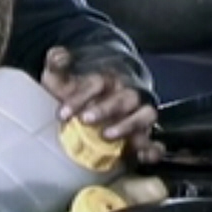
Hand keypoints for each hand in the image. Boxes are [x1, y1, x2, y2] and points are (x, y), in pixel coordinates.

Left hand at [41, 46, 165, 163]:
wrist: (84, 115)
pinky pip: (155, 143)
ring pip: (145, 115)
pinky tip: (142, 156)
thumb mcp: (58, 79)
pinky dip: (152, 149)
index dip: (80, 97)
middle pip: (124, 98)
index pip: (98, 83)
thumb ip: (56, 63)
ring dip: (129, 125)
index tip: (62, 113)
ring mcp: (137, 117)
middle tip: (85, 120)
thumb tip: (61, 56)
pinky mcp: (143, 139)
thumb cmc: (72, 95)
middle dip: (105, 109)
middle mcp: (125, 97)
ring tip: (108, 136)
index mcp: (106, 81)